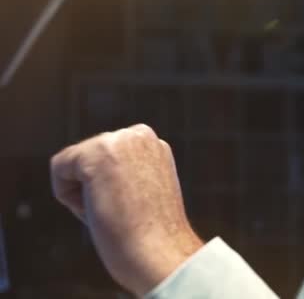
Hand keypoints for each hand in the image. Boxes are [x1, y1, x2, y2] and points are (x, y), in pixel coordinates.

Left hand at [50, 124, 203, 295]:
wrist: (160, 253)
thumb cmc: (151, 235)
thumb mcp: (144, 190)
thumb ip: (125, 172)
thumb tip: (97, 176)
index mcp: (152, 144)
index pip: (105, 159)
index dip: (113, 190)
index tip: (135, 207)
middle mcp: (139, 135)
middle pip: (86, 159)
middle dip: (98, 190)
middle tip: (126, 211)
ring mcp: (119, 140)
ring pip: (73, 164)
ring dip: (85, 195)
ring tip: (116, 209)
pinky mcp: (96, 152)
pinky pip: (59, 169)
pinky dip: (69, 197)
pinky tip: (100, 206)